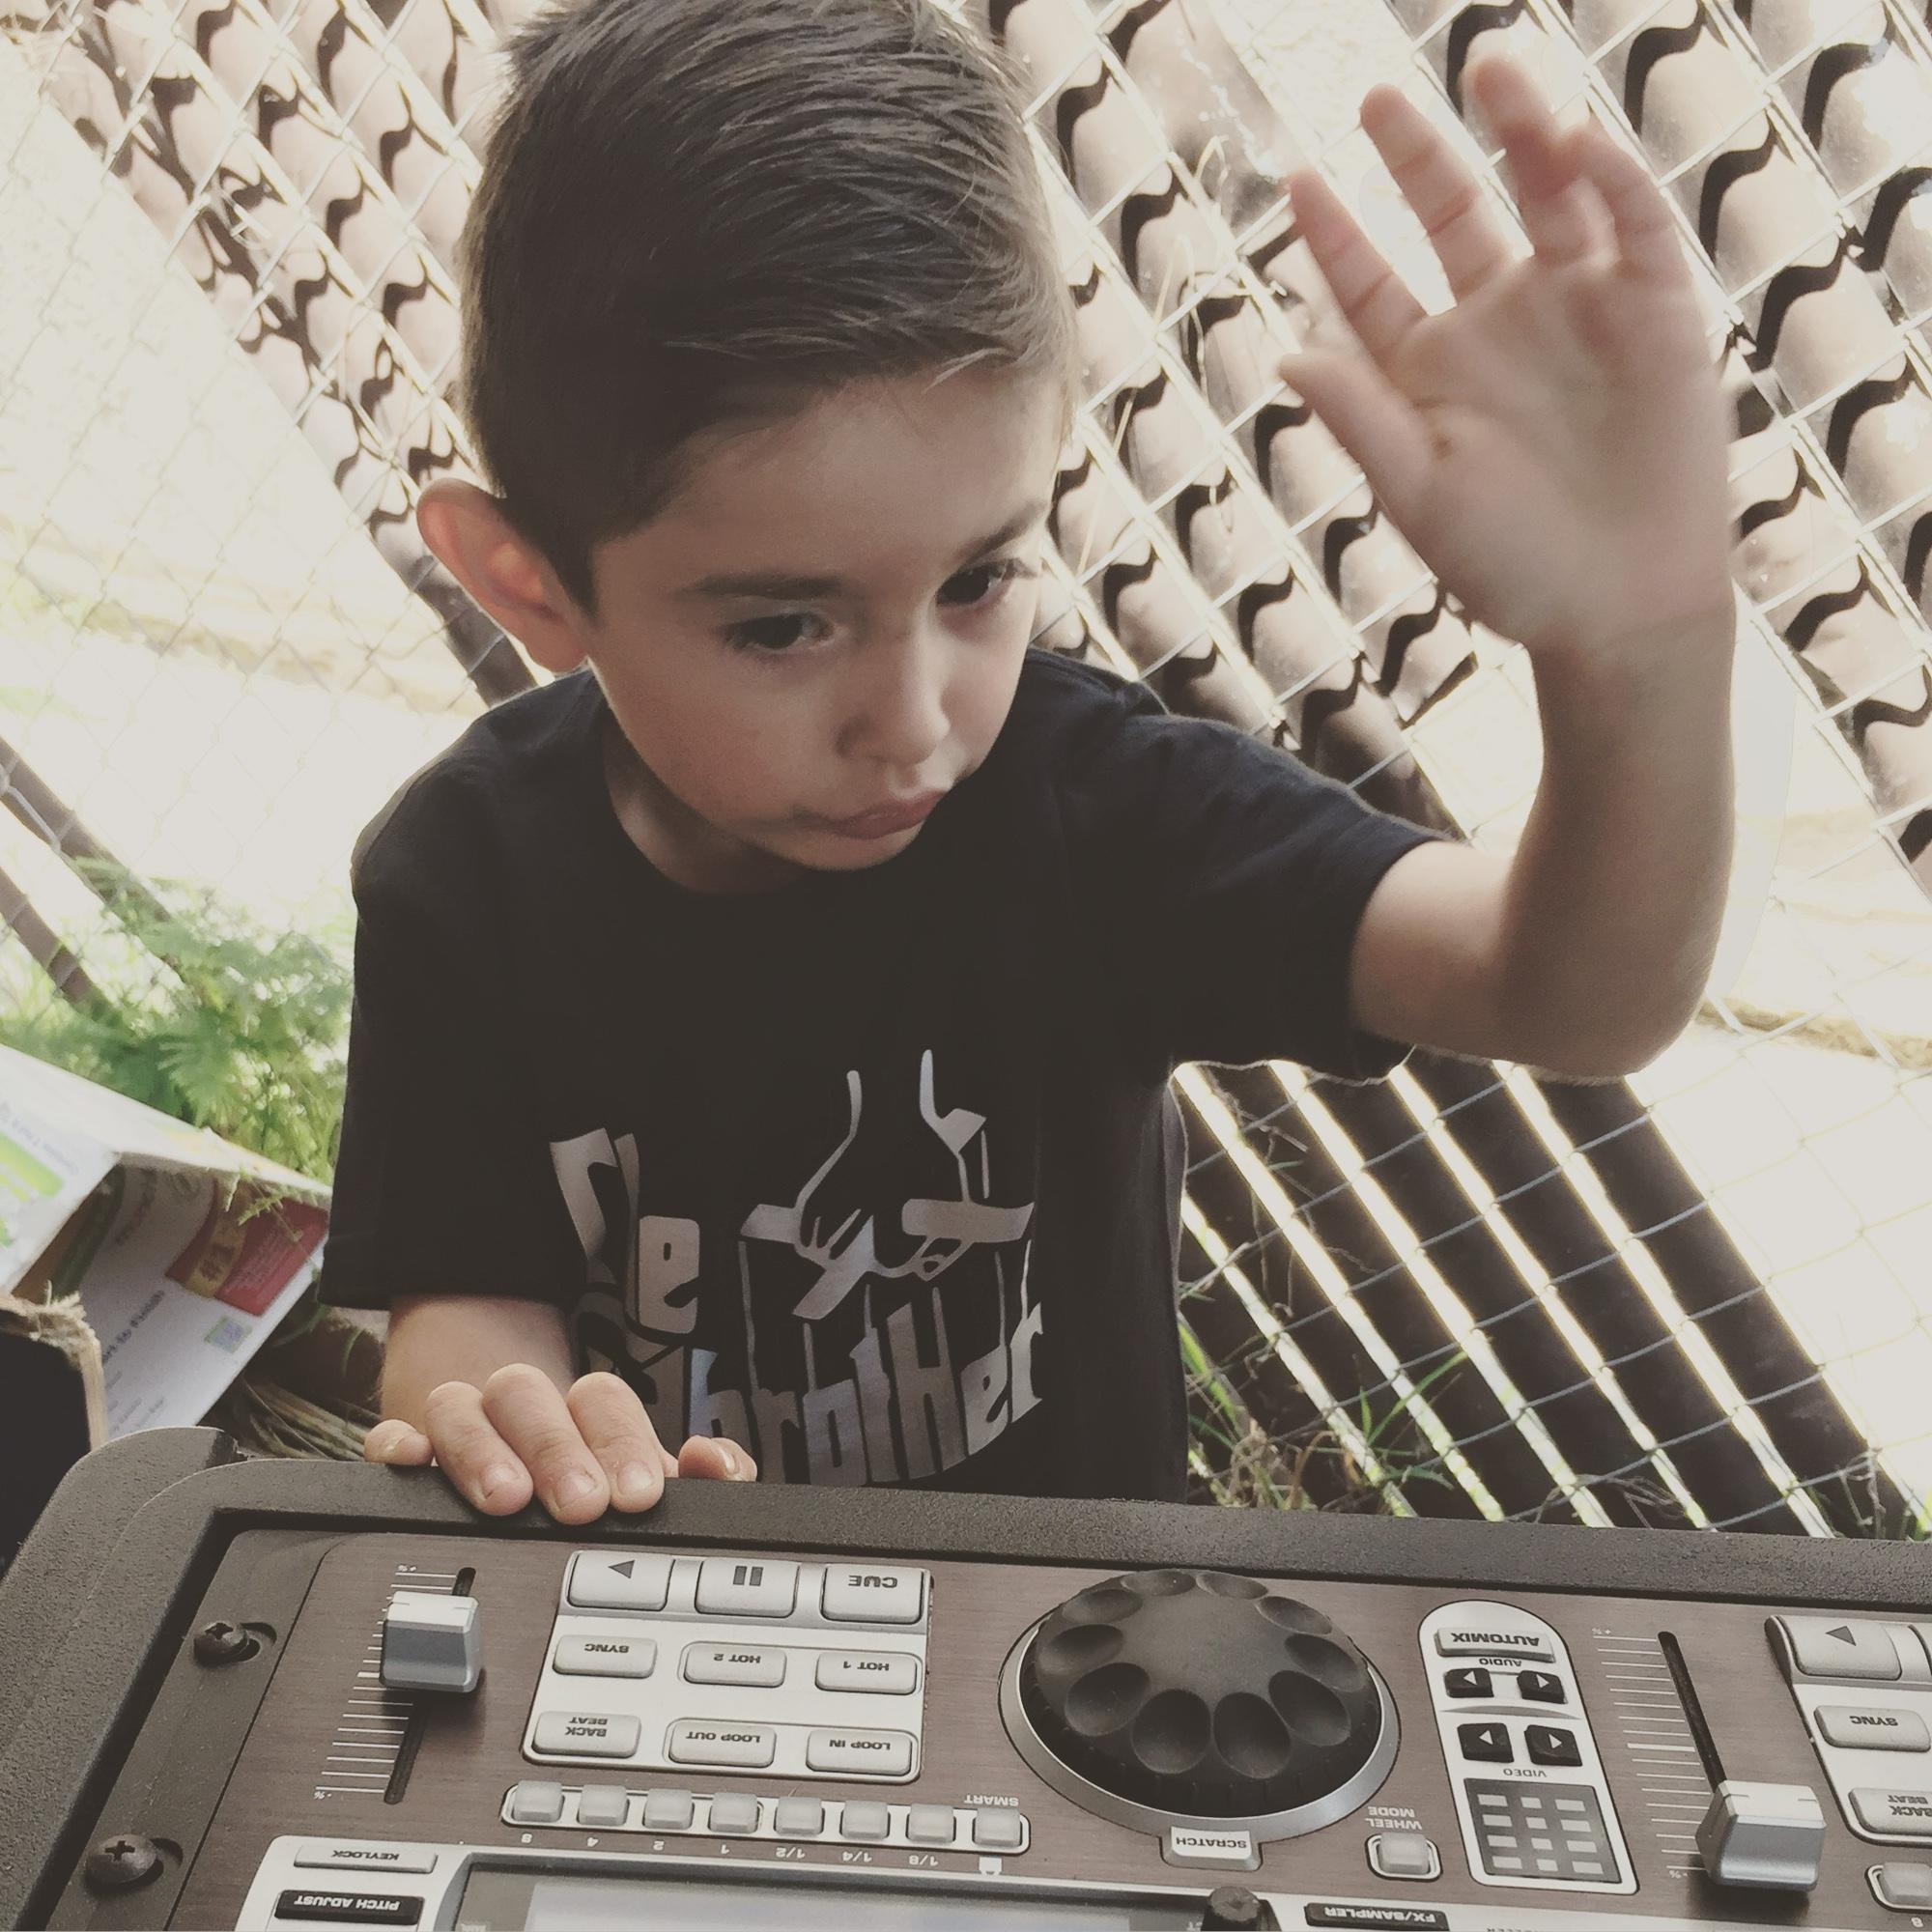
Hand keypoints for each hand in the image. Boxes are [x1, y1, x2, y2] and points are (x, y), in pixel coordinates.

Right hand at [361, 1365, 757, 1521]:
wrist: (509, 1477)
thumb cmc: (592, 1493)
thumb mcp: (649, 1492)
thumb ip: (705, 1482)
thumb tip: (715, 1461)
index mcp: (582, 1416)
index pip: (602, 1399)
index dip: (621, 1442)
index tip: (637, 1492)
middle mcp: (521, 1414)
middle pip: (530, 1394)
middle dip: (557, 1449)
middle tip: (580, 1505)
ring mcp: (462, 1430)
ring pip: (459, 1406)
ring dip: (482, 1449)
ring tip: (507, 1500)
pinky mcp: (407, 1456)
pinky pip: (390, 1437)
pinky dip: (399, 1446)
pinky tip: (416, 1467)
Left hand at [1277, 49, 1734, 666]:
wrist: (1622, 609)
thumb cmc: (1510, 568)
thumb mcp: (1420, 495)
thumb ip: (1361, 418)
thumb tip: (1285, 352)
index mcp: (1429, 371)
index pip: (1370, 284)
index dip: (1335, 235)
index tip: (1297, 181)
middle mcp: (1498, 325)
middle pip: (1453, 216)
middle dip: (1419, 156)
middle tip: (1377, 97)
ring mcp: (1578, 309)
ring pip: (1545, 195)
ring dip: (1521, 129)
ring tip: (1489, 65)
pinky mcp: (1656, 310)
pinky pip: (1633, 226)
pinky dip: (1611, 179)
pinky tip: (1576, 139)